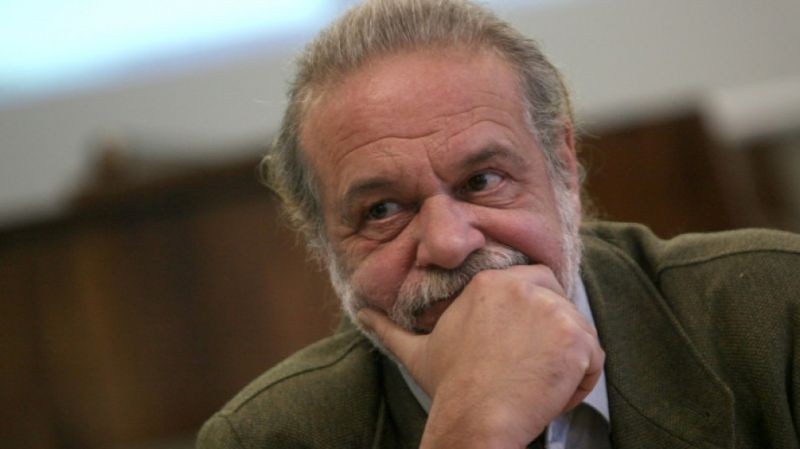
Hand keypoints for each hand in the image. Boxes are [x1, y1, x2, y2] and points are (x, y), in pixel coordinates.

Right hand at [358, 265, 604, 448]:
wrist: (474, 419)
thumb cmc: (449, 387)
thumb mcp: (417, 351)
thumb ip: (390, 328)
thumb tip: (361, 313)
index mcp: (490, 282)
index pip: (533, 281)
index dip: (532, 314)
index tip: (520, 346)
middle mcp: (523, 286)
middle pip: (559, 298)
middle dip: (553, 331)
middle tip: (528, 367)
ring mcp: (552, 309)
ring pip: (578, 331)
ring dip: (564, 362)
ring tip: (532, 386)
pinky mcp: (575, 337)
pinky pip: (593, 358)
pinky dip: (578, 383)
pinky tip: (548, 395)